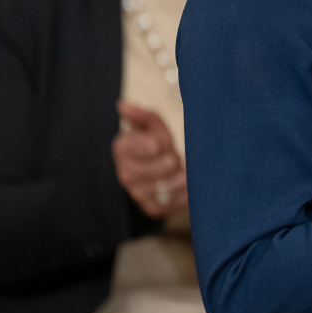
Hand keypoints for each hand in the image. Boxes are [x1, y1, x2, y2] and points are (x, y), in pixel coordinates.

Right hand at [113, 101, 185, 217]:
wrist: (157, 172)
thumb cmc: (156, 142)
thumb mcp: (150, 126)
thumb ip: (142, 116)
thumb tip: (122, 105)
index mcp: (123, 149)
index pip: (129, 148)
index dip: (144, 146)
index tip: (157, 144)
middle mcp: (126, 174)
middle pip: (150, 169)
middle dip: (167, 161)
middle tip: (175, 157)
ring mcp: (138, 192)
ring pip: (161, 187)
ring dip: (177, 177)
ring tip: (184, 170)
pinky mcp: (152, 207)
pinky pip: (170, 202)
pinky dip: (182, 194)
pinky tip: (188, 185)